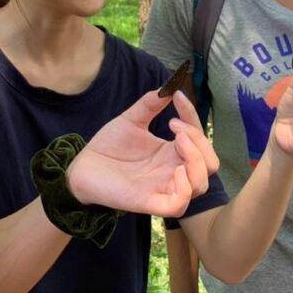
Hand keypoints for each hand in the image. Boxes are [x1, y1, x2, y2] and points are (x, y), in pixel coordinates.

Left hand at [66, 90, 211, 216]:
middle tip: (175, 126)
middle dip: (201, 142)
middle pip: (210, 164)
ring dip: (196, 161)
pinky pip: (179, 205)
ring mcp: (163, 188)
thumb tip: (169, 86)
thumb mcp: (131, 120)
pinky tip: (175, 171)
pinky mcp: (149, 202)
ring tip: (177, 142)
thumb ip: (150, 104)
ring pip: (200, 186)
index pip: (199, 137)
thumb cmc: (108, 147)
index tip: (178, 96)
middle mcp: (173, 172)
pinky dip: (184, 189)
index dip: (193, 116)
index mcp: (172, 153)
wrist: (82, 167)